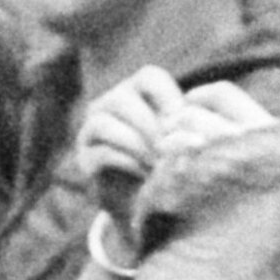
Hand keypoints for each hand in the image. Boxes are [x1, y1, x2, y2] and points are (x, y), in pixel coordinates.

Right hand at [77, 67, 191, 228]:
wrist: (144, 202)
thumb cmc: (168, 162)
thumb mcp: (182, 140)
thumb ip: (185, 128)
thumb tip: (195, 132)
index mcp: (136, 91)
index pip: (149, 77)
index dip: (169, 98)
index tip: (183, 126)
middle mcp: (109, 105)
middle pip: (121, 98)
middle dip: (150, 126)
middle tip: (170, 148)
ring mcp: (91, 131)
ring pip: (103, 123)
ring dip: (136, 144)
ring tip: (158, 163)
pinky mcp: (84, 159)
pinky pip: (100, 152)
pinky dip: (127, 163)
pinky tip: (146, 174)